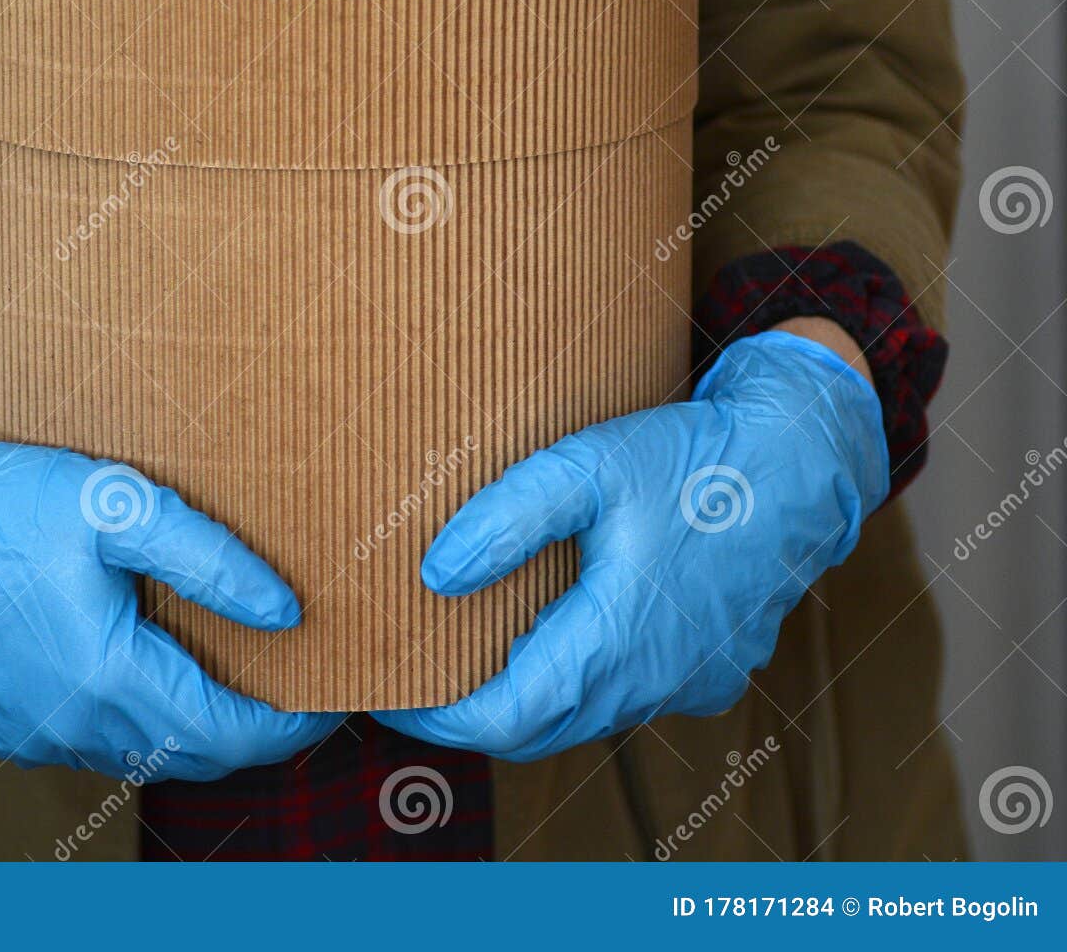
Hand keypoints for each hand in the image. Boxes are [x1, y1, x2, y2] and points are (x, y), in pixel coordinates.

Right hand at [0, 388, 337, 779]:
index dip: (292, 725)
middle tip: (296, 683)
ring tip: (234, 671)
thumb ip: (209, 559)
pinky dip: (137, 721)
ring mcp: (33, 735)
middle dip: (253, 729)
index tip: (333, 697)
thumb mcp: (117, 505)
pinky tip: (151, 669)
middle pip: (194, 755)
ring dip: (194, 726)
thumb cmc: (2, 504)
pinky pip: (93, 743)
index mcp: (106, 678)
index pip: (230, 733)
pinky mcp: (3, 728)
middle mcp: (70, 726)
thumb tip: (284, 610)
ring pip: (143, 754)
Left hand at [374, 329, 888, 759]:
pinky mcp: (708, 673)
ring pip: (582, 718)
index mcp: (617, 642)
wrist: (806, 462)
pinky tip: (550, 634)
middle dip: (469, 714)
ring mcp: (686, 685)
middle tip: (413, 674)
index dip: (434, 718)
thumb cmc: (696, 461)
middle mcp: (652, 683)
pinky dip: (576, 684)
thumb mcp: (587, 466)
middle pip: (536, 730)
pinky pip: (625, 699)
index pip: (502, 719)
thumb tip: (435, 575)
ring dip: (525, 700)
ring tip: (467, 653)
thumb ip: (505, 520)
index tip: (384, 693)